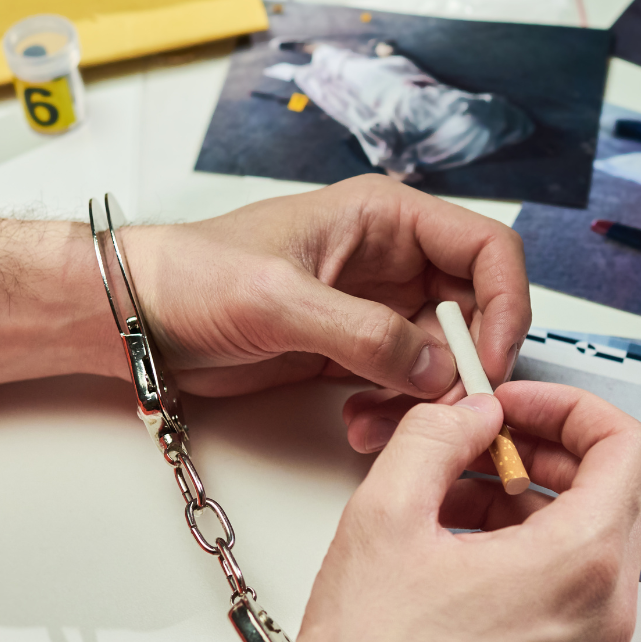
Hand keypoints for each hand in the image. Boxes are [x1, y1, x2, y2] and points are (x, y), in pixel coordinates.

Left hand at [0, 175, 528, 406]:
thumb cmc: (192, 277)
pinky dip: (396, 411)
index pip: (489, 249)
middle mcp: (392, 259)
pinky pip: (406, 385)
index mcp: (386, 217)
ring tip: (381, 421)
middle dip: (467, 364)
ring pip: (447, 357)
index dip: (506, 305)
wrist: (134, 317)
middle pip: (479, 310)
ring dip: (428, 398)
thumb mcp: (281, 301)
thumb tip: (440, 370)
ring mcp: (376, 308)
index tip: (491, 362)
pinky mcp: (354, 351)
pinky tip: (360, 424)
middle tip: (444, 408)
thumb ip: (367, 334)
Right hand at [189, 381, 640, 641]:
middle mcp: (604, 611)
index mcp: (578, 565)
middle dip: (547, 449)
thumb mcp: (385, 517)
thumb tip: (470, 414)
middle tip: (484, 440)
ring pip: (591, 538)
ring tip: (455, 495)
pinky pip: (573, 586)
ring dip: (533, 499)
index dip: (570, 405)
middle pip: (614, 490)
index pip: (627, 446)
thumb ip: (436, 437)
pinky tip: (460, 548)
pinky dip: (531, 548)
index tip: (516, 406)